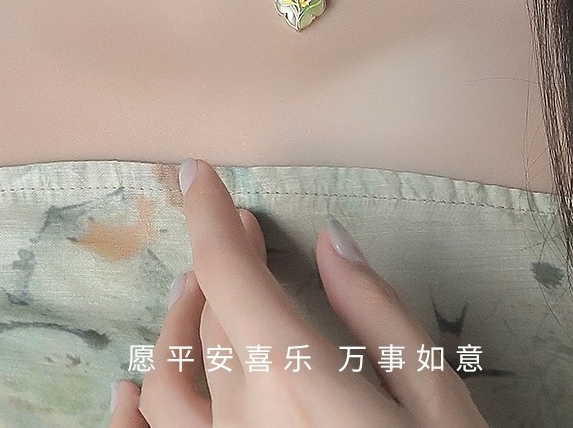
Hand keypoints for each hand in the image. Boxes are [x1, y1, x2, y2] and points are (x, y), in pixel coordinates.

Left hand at [108, 158, 488, 426]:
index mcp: (296, 379)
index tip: (195, 170)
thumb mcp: (439, 401)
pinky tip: (133, 393)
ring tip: (196, 293)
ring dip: (175, 323)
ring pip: (165, 380)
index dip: (207, 213)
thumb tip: (332, 240)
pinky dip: (133, 416)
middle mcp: (241, 421)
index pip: (228, 273)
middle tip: (246, 234)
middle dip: (220, 263)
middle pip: (209, 318)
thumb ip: (380, 316)